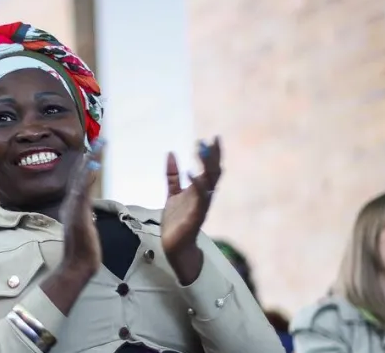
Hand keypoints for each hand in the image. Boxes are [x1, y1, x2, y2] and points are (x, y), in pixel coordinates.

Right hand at [57, 140, 104, 277]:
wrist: (76, 266)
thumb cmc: (83, 252)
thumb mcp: (85, 229)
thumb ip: (86, 218)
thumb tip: (90, 213)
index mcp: (74, 206)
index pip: (81, 180)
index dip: (87, 165)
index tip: (94, 150)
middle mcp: (71, 204)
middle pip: (80, 175)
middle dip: (89, 157)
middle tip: (98, 140)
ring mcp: (74, 208)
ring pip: (81, 179)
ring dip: (89, 162)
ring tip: (97, 147)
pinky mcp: (78, 213)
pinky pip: (83, 190)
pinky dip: (86, 177)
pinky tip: (93, 166)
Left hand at [161, 138, 221, 254]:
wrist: (175, 246)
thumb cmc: (176, 221)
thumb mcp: (173, 193)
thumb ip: (173, 176)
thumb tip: (170, 154)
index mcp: (200, 191)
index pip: (211, 170)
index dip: (213, 155)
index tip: (214, 138)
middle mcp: (204, 197)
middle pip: (214, 173)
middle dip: (214, 157)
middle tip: (214, 140)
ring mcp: (201, 206)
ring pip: (209, 183)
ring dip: (207, 166)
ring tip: (203, 150)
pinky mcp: (195, 216)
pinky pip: (198, 198)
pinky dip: (196, 185)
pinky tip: (191, 173)